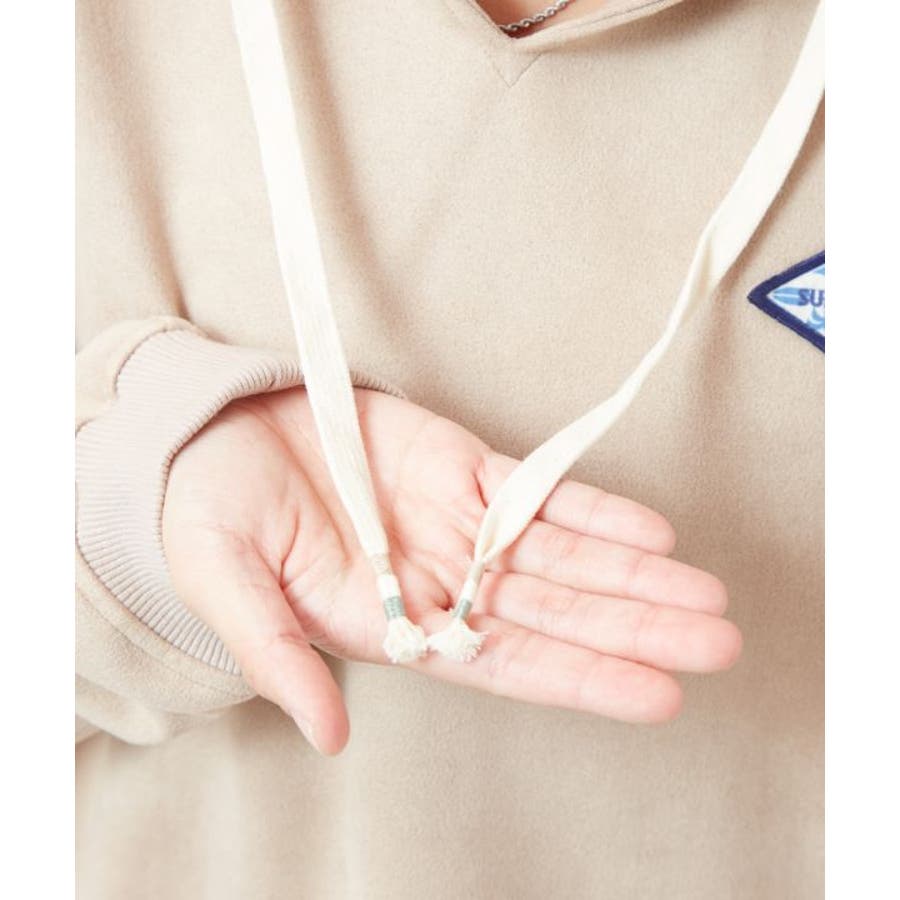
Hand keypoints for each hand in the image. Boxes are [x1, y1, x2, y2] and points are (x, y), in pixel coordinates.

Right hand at [163, 387, 740, 753]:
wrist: (215, 433)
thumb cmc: (212, 516)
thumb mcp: (227, 584)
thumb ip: (276, 655)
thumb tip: (326, 736)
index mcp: (392, 625)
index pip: (503, 664)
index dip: (579, 680)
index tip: (655, 697)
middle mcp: (440, 580)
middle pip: (555, 613)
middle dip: (635, 628)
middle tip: (717, 643)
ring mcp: (458, 520)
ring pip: (562, 554)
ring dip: (633, 572)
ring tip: (703, 594)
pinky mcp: (461, 463)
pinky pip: (536, 490)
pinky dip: (590, 509)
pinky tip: (647, 530)